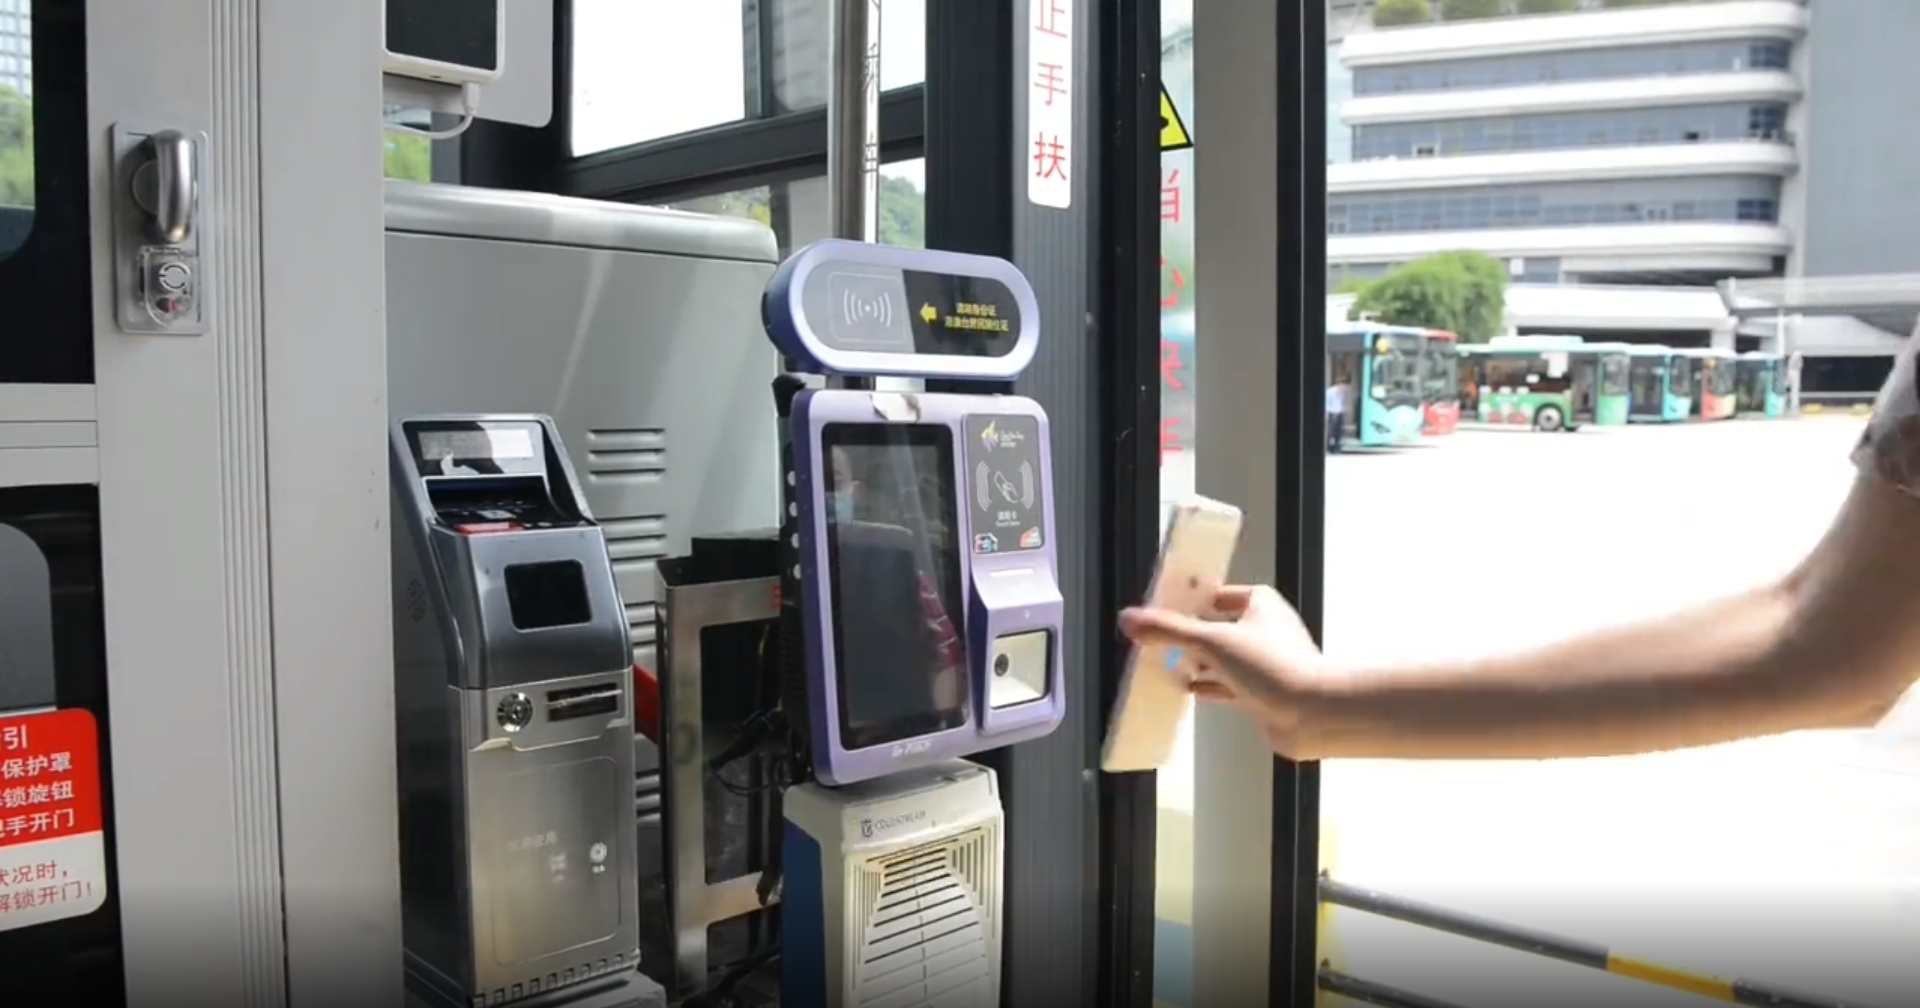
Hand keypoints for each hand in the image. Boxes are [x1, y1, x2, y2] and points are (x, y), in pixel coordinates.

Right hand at [1119, 584, 1332, 757]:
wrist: (1313, 714)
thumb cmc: (1272, 666)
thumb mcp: (1212, 641)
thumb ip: (1169, 630)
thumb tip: (1129, 619)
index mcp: (1260, 604)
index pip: (1217, 594)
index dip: (1190, 600)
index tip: (1163, 608)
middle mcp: (1265, 629)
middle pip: (1217, 626)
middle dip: (1189, 634)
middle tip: (1159, 639)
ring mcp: (1266, 662)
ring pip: (1223, 657)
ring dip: (1197, 662)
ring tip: (1166, 664)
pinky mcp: (1265, 691)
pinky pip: (1229, 684)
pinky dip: (1209, 686)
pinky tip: (1189, 689)